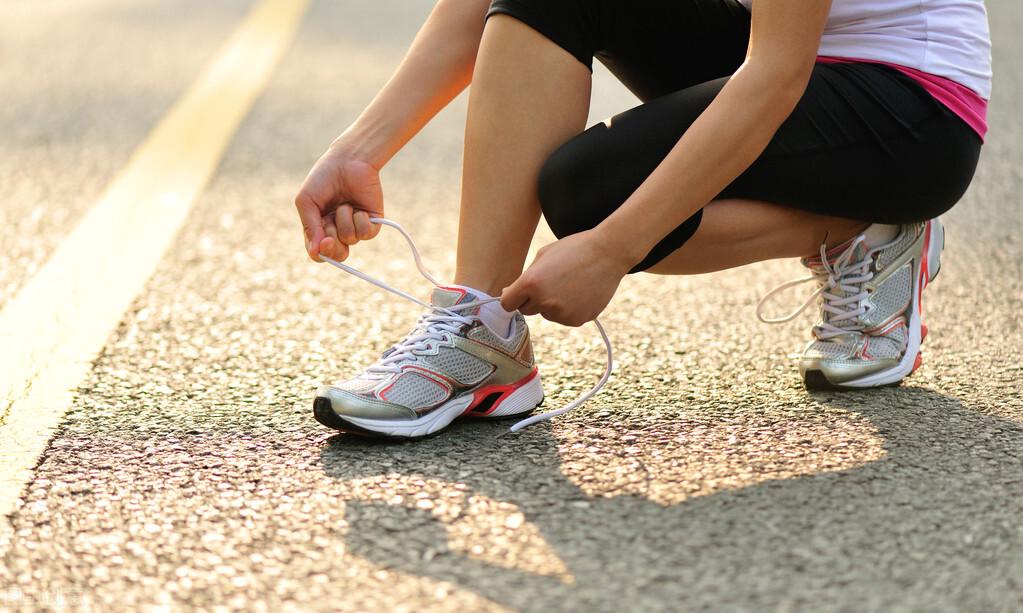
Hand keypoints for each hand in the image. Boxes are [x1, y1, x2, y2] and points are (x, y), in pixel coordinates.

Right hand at [294, 143, 383, 261]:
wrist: (348, 160)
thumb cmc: (324, 178)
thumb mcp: (307, 201)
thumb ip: (309, 227)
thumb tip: (315, 252)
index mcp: (319, 227)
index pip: (319, 253)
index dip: (321, 253)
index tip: (324, 241)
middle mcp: (337, 230)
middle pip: (337, 255)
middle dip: (333, 242)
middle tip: (330, 224)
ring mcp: (355, 227)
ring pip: (350, 239)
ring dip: (344, 220)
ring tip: (344, 204)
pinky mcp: (372, 222)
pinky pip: (366, 234)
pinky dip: (360, 220)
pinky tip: (358, 208)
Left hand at [500, 230, 632, 326]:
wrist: (608, 253)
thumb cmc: (574, 249)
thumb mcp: (543, 256)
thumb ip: (525, 278)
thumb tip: (508, 295)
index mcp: (531, 283)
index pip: (507, 304)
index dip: (512, 298)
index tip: (517, 294)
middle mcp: (544, 301)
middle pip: (526, 310)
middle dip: (532, 300)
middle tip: (551, 282)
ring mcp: (562, 313)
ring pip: (547, 314)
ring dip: (552, 304)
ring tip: (570, 284)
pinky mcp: (577, 320)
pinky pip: (564, 317)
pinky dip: (569, 309)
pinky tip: (580, 292)